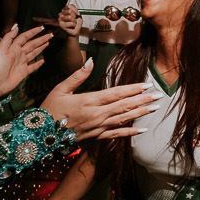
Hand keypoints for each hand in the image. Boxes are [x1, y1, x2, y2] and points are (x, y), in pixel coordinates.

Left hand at [0, 26, 50, 104]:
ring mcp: (21, 63)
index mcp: (13, 48)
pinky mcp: (24, 72)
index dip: (33, 32)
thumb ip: (9, 37)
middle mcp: (18, 54)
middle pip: (32, 44)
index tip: (41, 28)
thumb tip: (16, 27)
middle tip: (50, 34)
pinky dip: (38, 63)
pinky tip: (43, 60)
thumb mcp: (0, 49)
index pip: (25, 37)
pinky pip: (33, 66)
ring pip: (34, 53)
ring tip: (48, 42)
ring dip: (41, 47)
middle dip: (41, 39)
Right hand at [41, 60, 160, 140]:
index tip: (146, 85)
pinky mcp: (96, 138)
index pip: (116, 93)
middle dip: (143, 100)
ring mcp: (98, 128)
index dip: (133, 89)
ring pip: (124, 120)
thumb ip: (77, 76)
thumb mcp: (60, 89)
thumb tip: (90, 61)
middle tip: (159, 95)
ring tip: (154, 107)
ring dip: (140, 113)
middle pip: (124, 106)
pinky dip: (130, 133)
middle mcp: (97, 115)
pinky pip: (116, 135)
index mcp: (89, 101)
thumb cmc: (49, 110)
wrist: (40, 137)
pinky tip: (142, 129)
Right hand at [58, 4, 82, 37]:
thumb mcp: (78, 14)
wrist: (76, 30)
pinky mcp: (61, 25)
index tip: (77, 14)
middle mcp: (61, 13)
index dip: (75, 10)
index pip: (69, 6)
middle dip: (75, 16)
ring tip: (74, 22)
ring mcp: (60, 19)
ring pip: (70, 17)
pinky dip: (74, 25)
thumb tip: (72, 9)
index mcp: (64, 10)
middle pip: (69, 11)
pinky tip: (73, 26)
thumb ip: (75, 10)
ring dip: (74, 21)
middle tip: (75, 19)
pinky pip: (70, 23)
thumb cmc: (76, 22)